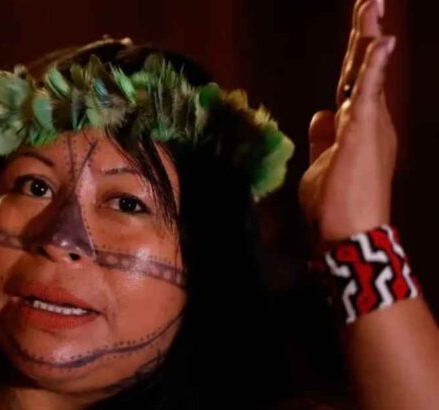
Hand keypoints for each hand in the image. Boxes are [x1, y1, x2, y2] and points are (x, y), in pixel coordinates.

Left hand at [299, 0, 397, 247]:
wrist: (348, 233)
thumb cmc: (335, 205)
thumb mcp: (322, 163)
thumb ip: (324, 137)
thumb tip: (321, 113)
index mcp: (358, 127)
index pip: (353, 83)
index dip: (356, 56)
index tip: (360, 29)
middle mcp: (370, 120)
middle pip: (363, 69)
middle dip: (365, 33)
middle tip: (370, 1)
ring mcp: (370, 123)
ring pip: (367, 71)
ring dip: (368, 36)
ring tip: (372, 4)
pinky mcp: (364, 130)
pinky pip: (368, 91)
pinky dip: (374, 65)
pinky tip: (382, 39)